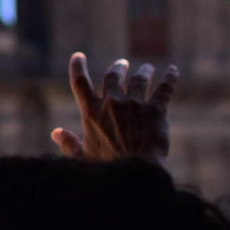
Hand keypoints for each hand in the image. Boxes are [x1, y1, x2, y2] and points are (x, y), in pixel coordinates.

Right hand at [52, 53, 176, 162]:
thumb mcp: (83, 157)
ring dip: (143, 72)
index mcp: (92, 114)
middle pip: (113, 76)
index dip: (77, 67)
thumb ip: (69, 143)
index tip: (78, 56)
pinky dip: (170, 78)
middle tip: (122, 64)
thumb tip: (56, 133)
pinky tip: (174, 70)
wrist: (136, 172)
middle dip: (117, 68)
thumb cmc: (107, 168)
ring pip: (139, 79)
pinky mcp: (156, 110)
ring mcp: (135, 105)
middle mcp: (112, 103)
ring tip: (146, 69)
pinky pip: (164, 88)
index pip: (80, 83)